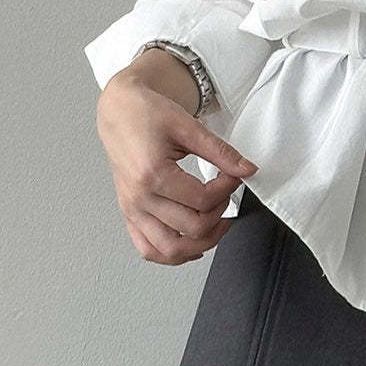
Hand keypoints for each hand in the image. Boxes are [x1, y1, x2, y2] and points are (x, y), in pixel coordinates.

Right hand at [95, 52, 257, 264]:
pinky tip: (192, 243)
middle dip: (219, 213)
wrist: (118, 111)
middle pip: (192, 228)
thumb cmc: (146, 114)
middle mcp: (138, 198)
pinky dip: (173, 254)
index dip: (226, 190)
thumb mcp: (188, 127)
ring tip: (217, 223)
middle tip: (225, 194)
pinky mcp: (129, 214)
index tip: (234, 176)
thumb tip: (247, 170)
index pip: (202, 201)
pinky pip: (149, 250)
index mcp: (151, 175)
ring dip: (202, 243)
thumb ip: (220, 152)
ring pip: (170, 250)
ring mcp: (132, 210)